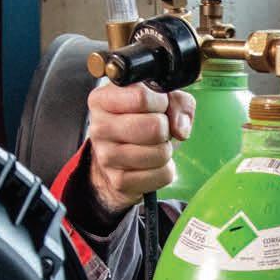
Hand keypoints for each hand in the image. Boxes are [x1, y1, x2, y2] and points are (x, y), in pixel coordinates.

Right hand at [86, 82, 195, 213]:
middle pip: (155, 126)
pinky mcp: (119, 182)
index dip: (162, 102)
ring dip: (166, 150)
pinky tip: (151, 164)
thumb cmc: (140, 121)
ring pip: (160, 153)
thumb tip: (180, 129)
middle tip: (156, 130)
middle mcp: (99, 127)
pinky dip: (165, 170)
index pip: (143, 96)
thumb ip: (178, 102)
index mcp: (102, 99)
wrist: (118, 159)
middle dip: (165, 128)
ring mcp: (106, 157)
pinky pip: (163, 175)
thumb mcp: (161, 99)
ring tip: (153, 146)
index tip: (157, 107)